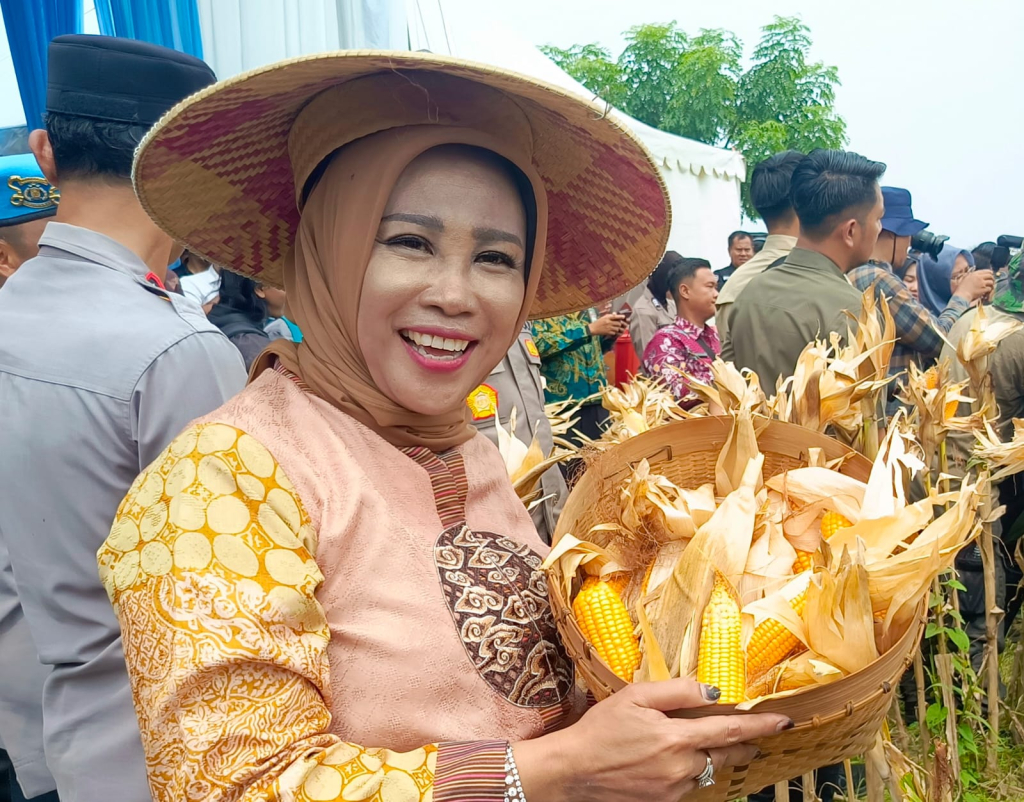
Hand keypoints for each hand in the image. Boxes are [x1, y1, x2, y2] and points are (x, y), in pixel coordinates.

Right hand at [513, 678, 790, 801]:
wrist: (572, 771)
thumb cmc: (600, 728)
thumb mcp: (635, 696)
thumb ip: (677, 691)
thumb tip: (713, 691)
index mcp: (676, 738)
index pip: (731, 731)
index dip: (760, 726)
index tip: (785, 721)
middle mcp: (681, 767)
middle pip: (728, 755)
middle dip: (745, 744)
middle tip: (755, 734)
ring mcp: (674, 789)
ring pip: (708, 769)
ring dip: (715, 755)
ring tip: (710, 742)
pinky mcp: (664, 801)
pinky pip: (689, 782)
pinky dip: (692, 768)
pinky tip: (674, 758)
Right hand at [589, 312, 627, 337]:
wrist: (593, 328)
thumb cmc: (599, 322)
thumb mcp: (604, 317)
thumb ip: (610, 315)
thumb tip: (615, 314)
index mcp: (607, 318)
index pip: (616, 316)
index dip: (621, 316)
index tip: (624, 317)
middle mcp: (609, 322)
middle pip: (618, 323)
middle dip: (620, 324)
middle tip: (619, 324)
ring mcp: (609, 328)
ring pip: (617, 328)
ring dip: (618, 328)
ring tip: (616, 328)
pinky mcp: (608, 332)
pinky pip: (615, 333)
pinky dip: (615, 332)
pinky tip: (614, 331)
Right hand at [953, 270, 994, 302]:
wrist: (962, 294)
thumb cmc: (961, 287)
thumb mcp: (965, 278)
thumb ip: (971, 275)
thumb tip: (976, 275)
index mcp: (975, 274)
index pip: (986, 271)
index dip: (990, 272)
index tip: (991, 274)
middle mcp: (979, 277)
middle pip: (990, 276)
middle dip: (992, 278)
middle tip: (991, 280)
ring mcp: (982, 283)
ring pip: (991, 282)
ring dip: (991, 284)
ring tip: (989, 286)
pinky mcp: (984, 289)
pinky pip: (989, 288)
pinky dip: (989, 289)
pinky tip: (987, 291)